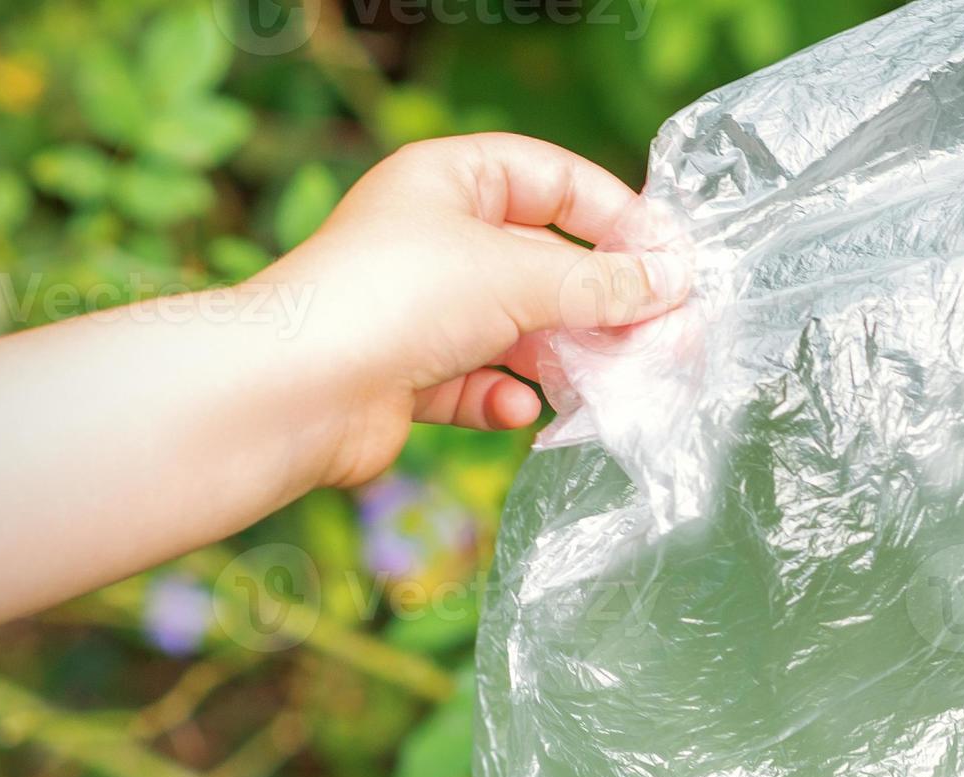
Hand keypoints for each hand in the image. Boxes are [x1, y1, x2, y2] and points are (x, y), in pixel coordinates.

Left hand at [250, 132, 692, 488]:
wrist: (289, 393)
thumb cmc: (397, 300)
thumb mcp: (519, 277)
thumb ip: (603, 283)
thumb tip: (674, 282)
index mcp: (450, 180)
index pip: (556, 180)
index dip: (618, 216)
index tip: (672, 262)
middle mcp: (433, 237)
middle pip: (544, 259)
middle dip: (601, 300)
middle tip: (662, 335)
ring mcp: (420, 308)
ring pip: (518, 326)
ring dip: (563, 355)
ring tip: (607, 382)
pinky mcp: (409, 374)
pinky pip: (479, 380)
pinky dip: (503, 396)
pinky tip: (515, 409)